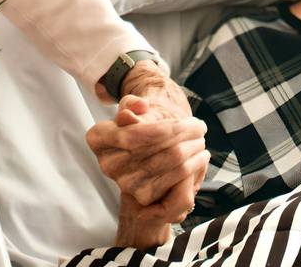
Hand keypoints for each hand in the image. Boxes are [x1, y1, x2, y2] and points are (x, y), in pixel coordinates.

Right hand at [86, 89, 207, 223]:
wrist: (149, 148)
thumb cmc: (145, 121)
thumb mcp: (137, 106)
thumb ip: (133, 103)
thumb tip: (139, 107)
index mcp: (98, 138)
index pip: (136, 134)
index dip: (167, 128)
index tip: (189, 121)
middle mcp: (107, 164)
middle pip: (156, 148)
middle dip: (184, 137)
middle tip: (201, 128)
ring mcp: (124, 183)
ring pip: (169, 164)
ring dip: (192, 151)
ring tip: (201, 141)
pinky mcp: (142, 197)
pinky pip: (175, 183)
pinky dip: (192, 169)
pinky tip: (200, 158)